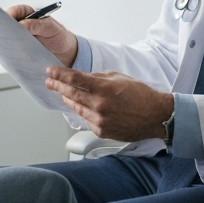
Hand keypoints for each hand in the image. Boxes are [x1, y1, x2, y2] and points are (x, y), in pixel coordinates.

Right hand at [0, 4, 79, 66]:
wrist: (67, 54)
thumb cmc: (60, 37)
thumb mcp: (51, 28)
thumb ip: (37, 25)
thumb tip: (21, 24)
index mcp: (30, 16)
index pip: (16, 11)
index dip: (9, 14)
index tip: (6, 18)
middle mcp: (22, 26)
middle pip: (6, 25)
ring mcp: (20, 39)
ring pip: (5, 39)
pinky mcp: (19, 51)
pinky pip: (8, 51)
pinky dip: (2, 55)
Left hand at [45, 67, 173, 141]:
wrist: (155, 116)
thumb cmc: (140, 94)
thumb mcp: (119, 77)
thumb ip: (99, 77)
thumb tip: (83, 78)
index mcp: (104, 88)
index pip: (75, 79)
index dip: (60, 74)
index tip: (50, 71)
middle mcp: (99, 105)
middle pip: (71, 94)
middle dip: (58, 86)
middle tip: (49, 82)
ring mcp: (99, 120)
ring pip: (76, 108)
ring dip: (67, 99)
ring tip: (61, 93)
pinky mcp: (101, 131)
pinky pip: (85, 119)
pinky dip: (81, 111)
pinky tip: (79, 106)